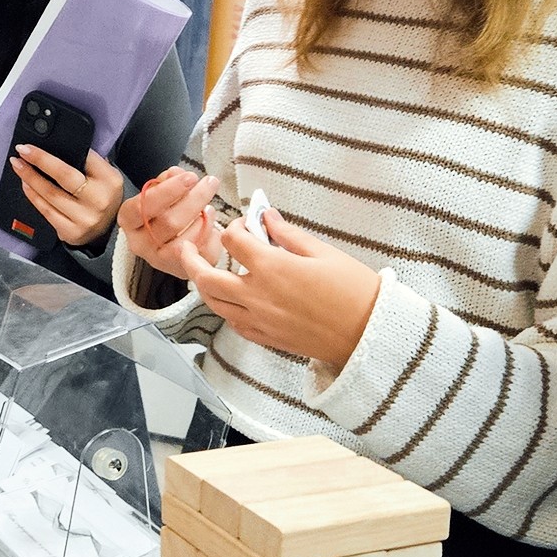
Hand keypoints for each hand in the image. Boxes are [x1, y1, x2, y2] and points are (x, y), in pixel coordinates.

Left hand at [8, 145, 123, 247]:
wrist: (109, 231)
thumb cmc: (102, 197)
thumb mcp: (105, 177)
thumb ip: (89, 162)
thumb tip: (60, 147)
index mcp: (110, 181)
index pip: (85, 157)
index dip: (63, 148)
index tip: (39, 142)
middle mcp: (99, 200)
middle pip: (64, 175)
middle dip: (40, 160)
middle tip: (22, 150)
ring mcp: (85, 218)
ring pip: (50, 194)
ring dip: (30, 177)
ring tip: (18, 164)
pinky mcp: (71, 232)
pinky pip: (46, 211)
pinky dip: (33, 196)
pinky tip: (25, 185)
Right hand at [116, 167, 225, 279]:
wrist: (167, 240)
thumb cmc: (163, 210)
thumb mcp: (159, 192)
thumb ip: (167, 180)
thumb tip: (178, 174)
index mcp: (129, 221)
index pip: (142, 207)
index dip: (168, 191)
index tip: (190, 177)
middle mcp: (140, 244)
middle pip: (169, 222)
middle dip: (194, 199)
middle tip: (210, 183)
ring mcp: (160, 261)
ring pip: (186, 240)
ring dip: (203, 219)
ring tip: (209, 207)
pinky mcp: (182, 271)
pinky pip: (202, 254)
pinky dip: (212, 236)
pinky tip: (210, 224)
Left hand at [175, 208, 381, 370]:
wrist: (370, 335)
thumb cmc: (354, 290)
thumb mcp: (323, 252)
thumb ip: (288, 234)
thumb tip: (266, 217)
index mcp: (271, 268)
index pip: (234, 241)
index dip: (235, 227)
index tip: (244, 224)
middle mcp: (257, 296)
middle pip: (208, 278)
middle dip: (192, 260)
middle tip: (186, 247)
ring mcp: (259, 320)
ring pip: (215, 304)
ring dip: (203, 287)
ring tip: (200, 274)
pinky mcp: (267, 338)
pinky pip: (234, 324)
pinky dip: (226, 310)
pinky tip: (230, 301)